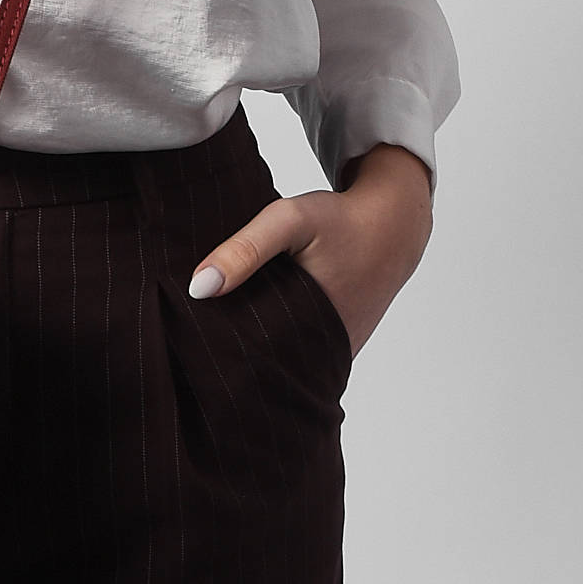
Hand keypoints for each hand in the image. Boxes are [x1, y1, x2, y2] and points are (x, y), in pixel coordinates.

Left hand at [186, 144, 433, 358]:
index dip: (216, 349)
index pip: (247, 358)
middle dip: (230, 350)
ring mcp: (334, 353)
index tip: (187, 335)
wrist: (394, 226)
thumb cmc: (340, 221)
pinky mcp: (337, 346)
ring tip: (218, 325)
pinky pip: (297, 350)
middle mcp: (324, 351)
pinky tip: (253, 318)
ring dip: (254, 345)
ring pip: (280, 359)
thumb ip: (244, 249)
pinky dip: (275, 337)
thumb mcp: (290, 220)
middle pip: (262, 363)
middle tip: (196, 331)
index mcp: (308, 329)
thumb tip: (198, 288)